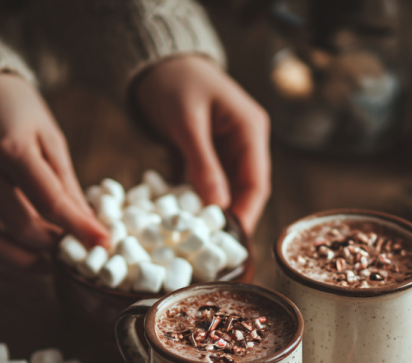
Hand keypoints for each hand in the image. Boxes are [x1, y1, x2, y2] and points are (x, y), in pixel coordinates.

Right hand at [0, 72, 107, 267]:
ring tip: (53, 261)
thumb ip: (65, 182)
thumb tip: (86, 225)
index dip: (79, 228)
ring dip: (27, 259)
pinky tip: (27, 255)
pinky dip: (2, 253)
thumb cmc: (12, 107)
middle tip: (79, 250)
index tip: (103, 243)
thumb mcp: (48, 134)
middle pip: (23, 225)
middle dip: (56, 245)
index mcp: (10, 146)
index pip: (50, 201)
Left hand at [133, 56, 270, 234]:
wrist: (154, 62)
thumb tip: (219, 209)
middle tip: (211, 251)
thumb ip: (203, 165)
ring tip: (195, 242)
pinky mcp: (206, 157)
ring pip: (223, 193)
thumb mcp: (187, 123)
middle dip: (228, 221)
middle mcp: (243, 143)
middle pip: (243, 193)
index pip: (257, 183)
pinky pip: (204, 187)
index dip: (246, 215)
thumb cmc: (174, 82)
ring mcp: (225, 151)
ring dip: (209, 215)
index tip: (230, 243)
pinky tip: (180, 222)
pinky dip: (193, 203)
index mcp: (250, 131)